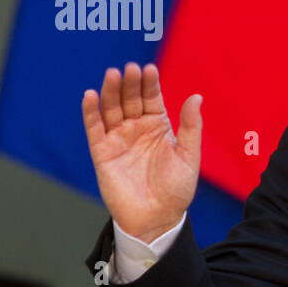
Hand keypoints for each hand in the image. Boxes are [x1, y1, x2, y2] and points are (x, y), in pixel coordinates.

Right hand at [82, 62, 200, 243]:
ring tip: (112, 75)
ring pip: (111, 109)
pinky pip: (94, 128)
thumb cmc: (176, 190)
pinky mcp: (101, 152)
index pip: (152, 97)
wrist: (156, 218)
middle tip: (130, 68)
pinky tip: (90, 95)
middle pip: (130, 99)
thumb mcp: (189, 156)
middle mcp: (136, 127)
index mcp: (158, 125)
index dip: (150, 83)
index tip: (149, 69)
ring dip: (110, 91)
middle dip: (130, 83)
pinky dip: (91, 112)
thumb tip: (196, 96)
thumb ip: (191, 127)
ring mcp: (118, 138)